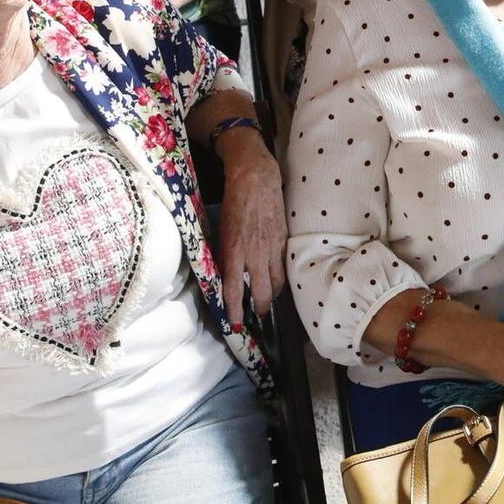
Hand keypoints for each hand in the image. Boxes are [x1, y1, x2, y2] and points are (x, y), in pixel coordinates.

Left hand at [214, 135, 286, 327]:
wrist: (255, 179)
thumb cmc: (233, 203)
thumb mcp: (221, 231)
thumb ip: (224, 254)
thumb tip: (223, 276)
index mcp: (234, 250)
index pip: (233, 289)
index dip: (235, 310)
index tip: (236, 324)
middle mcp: (254, 253)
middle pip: (260, 292)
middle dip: (259, 309)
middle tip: (256, 317)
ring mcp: (271, 248)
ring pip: (275, 283)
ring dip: (271, 297)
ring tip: (266, 303)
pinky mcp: (283, 241)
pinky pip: (283, 268)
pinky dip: (279, 280)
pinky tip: (276, 284)